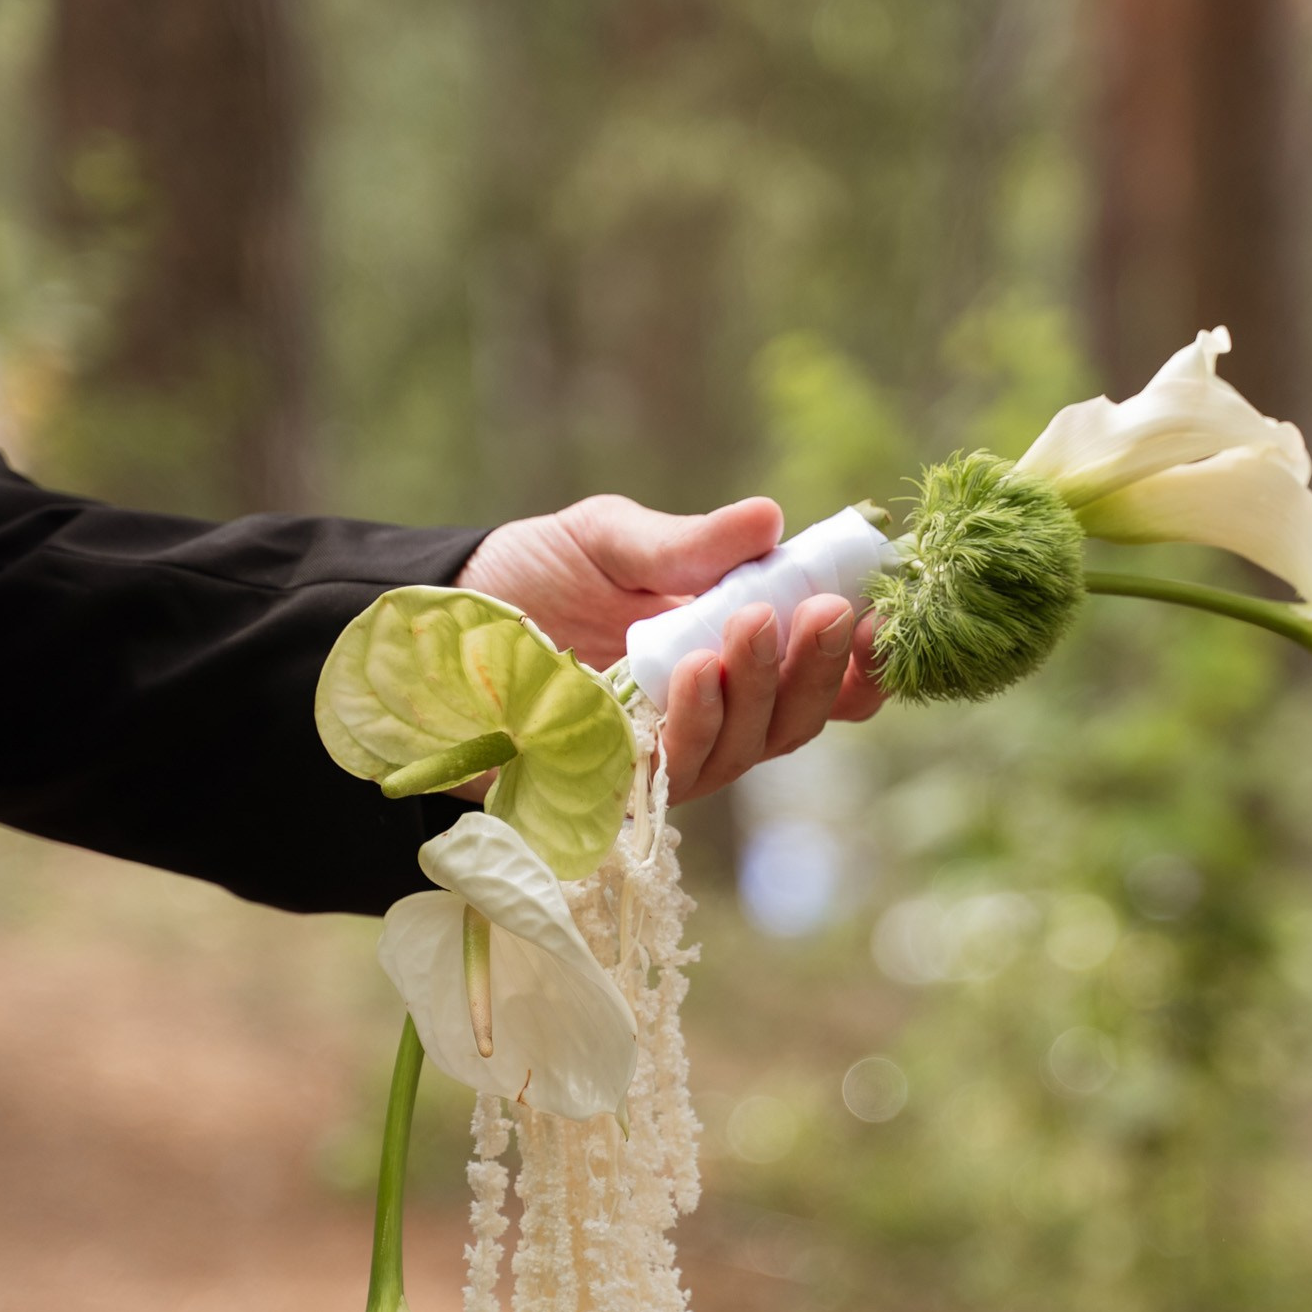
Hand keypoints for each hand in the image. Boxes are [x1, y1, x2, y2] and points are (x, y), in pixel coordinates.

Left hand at [456, 492, 882, 801]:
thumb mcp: (609, 539)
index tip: (878, 619)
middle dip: (817, 669)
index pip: (818, 680)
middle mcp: (710, 717)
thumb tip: (770, 521)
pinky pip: (675, 772)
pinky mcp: (615, 789)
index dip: (859, 664)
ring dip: (757, 691)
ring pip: (745, 749)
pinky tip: (696, 674)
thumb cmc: (531, 577)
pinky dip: (694, 723)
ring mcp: (664, 757)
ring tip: (751, 625)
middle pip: (795, 720)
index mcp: (729, 657)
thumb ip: (686, 545)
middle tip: (822, 612)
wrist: (434, 624)